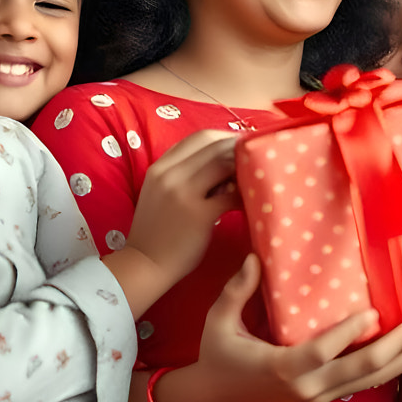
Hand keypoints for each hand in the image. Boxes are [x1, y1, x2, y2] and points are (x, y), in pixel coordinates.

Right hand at [121, 129, 240, 286]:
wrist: (144, 265)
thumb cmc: (159, 231)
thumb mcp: (162, 193)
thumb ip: (186, 174)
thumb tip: (227, 164)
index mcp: (161, 167)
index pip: (199, 137)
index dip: (225, 138)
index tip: (242, 148)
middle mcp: (169, 174)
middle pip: (214, 145)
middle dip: (239, 149)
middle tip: (257, 160)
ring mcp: (182, 193)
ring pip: (224, 163)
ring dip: (243, 167)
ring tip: (255, 178)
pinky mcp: (198, 214)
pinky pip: (231, 194)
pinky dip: (245, 195)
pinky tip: (251, 202)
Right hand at [197, 255, 401, 401]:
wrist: (216, 397)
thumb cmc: (218, 353)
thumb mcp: (219, 321)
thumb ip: (237, 290)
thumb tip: (255, 255)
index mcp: (282, 367)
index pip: (323, 352)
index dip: (350, 333)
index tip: (376, 312)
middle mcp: (309, 387)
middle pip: (365, 368)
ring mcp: (322, 396)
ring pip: (376, 379)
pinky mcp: (329, 396)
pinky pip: (370, 382)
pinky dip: (398, 364)